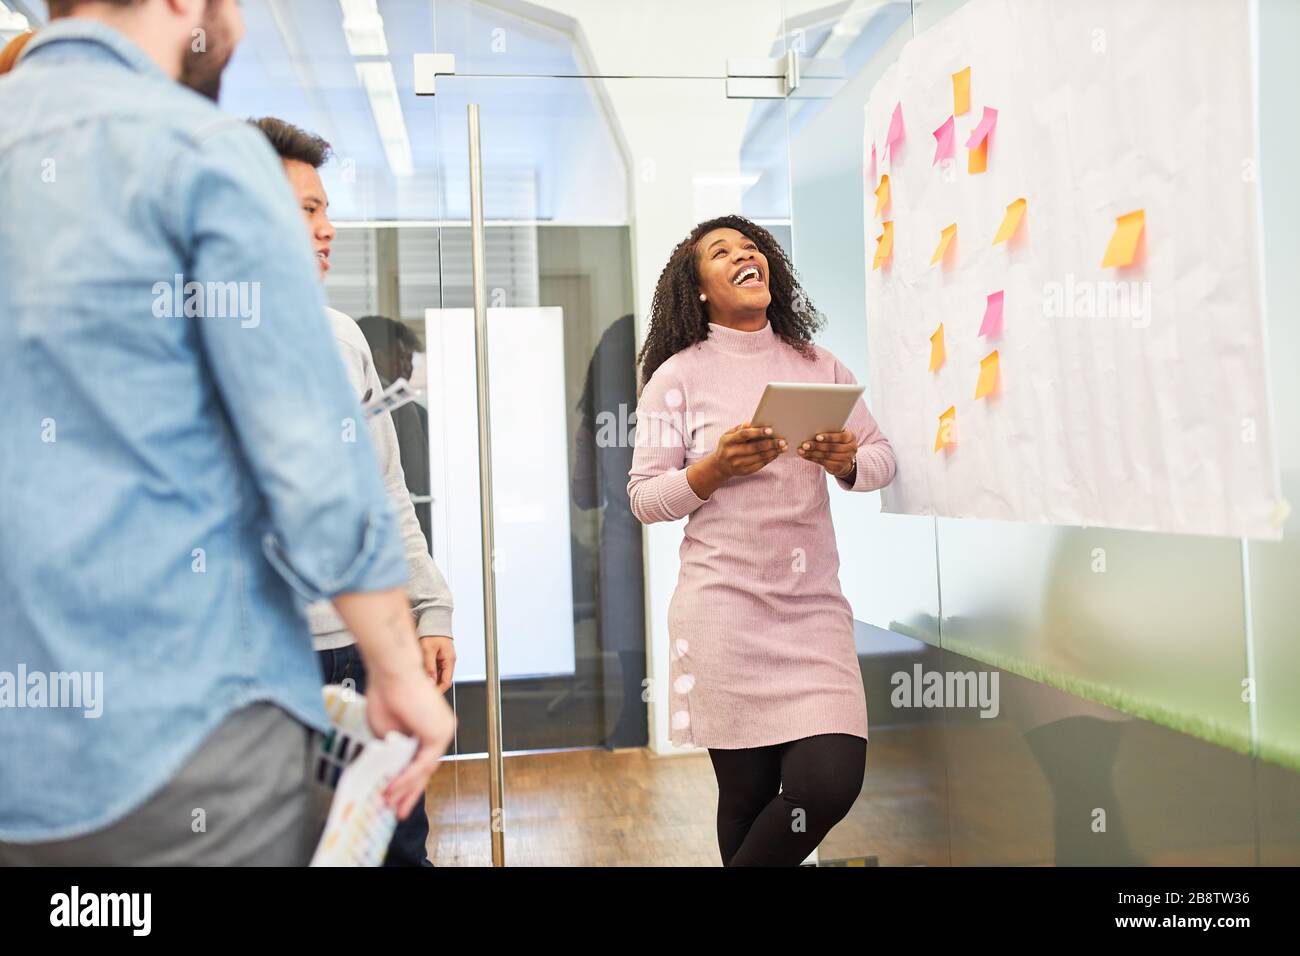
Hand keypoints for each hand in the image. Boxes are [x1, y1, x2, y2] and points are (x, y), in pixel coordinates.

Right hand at [365, 667, 456, 819]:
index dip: (407, 780)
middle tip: (397, 811)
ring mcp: (443, 732)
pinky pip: (421, 763)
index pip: (420, 761)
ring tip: (389, 804)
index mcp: (429, 728)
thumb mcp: (386, 732)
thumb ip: (392, 751)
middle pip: (425, 769)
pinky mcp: (439, 733)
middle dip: (409, 793)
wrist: (391, 672)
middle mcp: (440, 730)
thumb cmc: (387, 693)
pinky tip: (392, 788)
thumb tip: (390, 771)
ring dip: (405, 788)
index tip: (394, 796)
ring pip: (423, 769)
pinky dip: (406, 777)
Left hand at [419, 635, 455, 691]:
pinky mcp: (438, 657)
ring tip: (419, 680)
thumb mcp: (428, 650)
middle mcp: (448, 660)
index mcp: (449, 659)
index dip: (438, 690)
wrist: (432, 621)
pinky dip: (428, 673)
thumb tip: (430, 682)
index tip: (429, 695)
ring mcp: (444, 659)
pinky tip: (421, 672)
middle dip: (433, 686)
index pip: (446, 682)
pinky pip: (435, 669)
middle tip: (421, 689)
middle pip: (442, 680)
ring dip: (430, 679)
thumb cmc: (432, 631)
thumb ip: (429, 666)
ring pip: (438, 675)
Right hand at [687, 422, 785, 497]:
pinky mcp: (744, 472)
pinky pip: (760, 465)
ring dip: (773, 452)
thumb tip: (750, 423)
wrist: (720, 465)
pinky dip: (770, 458)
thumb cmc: (728, 445)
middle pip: (754, 448)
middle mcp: (731, 453)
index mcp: (727, 441)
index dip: (757, 432)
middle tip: (783, 440)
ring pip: (759, 457)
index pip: (743, 435)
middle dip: (770, 444)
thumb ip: (740, 429)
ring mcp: (737, 464)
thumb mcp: (729, 435)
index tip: (770, 430)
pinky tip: (777, 453)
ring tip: (783, 447)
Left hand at [797, 430, 856, 478]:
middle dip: (817, 446)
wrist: (845, 458)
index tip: (817, 437)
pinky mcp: (838, 468)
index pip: (841, 437)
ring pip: (826, 456)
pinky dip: (813, 458)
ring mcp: (846, 460)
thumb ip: (830, 431)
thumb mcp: (837, 434)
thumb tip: (812, 427)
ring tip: (802, 450)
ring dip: (812, 453)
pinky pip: (823, 463)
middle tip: (805, 444)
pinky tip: (805, 455)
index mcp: (851, 437)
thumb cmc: (837, 441)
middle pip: (832, 448)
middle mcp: (851, 449)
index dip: (829, 437)